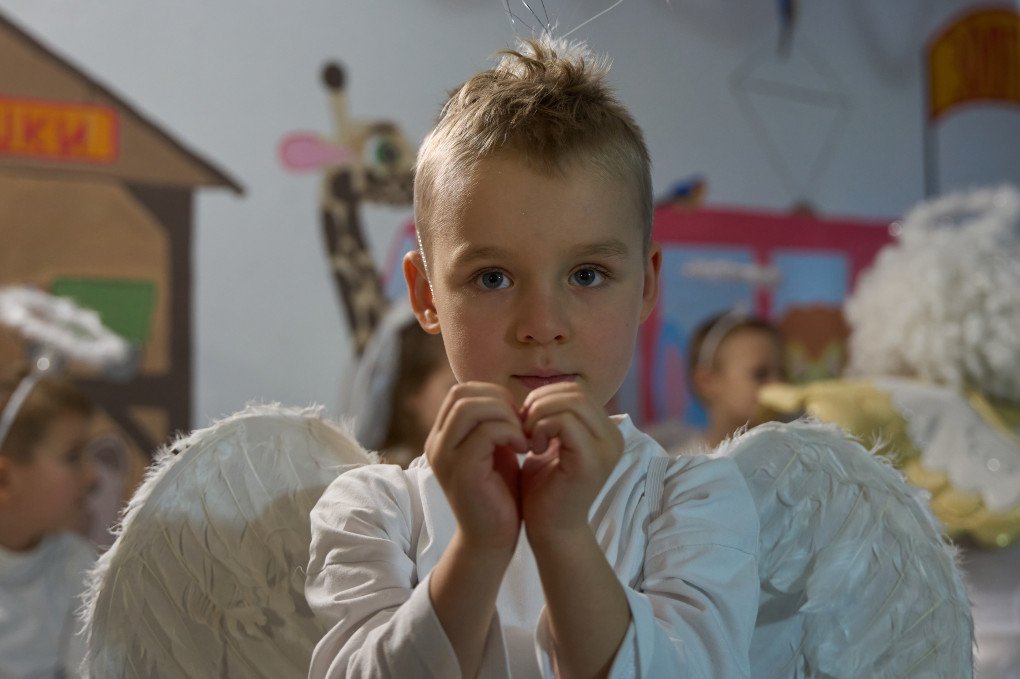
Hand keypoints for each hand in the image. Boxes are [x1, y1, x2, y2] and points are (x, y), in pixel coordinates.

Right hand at [425, 381, 528, 550]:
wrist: (492, 539)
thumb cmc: (498, 494)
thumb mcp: (494, 450)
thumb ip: (492, 423)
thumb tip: (503, 396)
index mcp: (442, 437)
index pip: (460, 392)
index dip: (492, 394)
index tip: (516, 416)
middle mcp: (436, 444)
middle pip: (461, 393)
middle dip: (498, 400)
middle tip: (520, 423)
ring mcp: (445, 457)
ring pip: (470, 408)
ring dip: (504, 415)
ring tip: (521, 435)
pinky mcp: (461, 470)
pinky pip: (484, 432)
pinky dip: (509, 432)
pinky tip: (522, 449)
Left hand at [519, 382, 623, 544]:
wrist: (550, 531)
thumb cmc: (545, 489)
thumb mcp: (551, 444)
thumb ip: (552, 418)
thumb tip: (541, 392)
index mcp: (606, 431)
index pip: (577, 391)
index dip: (546, 397)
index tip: (525, 420)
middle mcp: (614, 437)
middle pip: (576, 392)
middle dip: (541, 403)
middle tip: (522, 426)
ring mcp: (607, 448)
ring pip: (571, 402)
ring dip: (539, 415)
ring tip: (528, 438)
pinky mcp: (592, 460)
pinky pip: (565, 422)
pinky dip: (541, 427)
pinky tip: (532, 448)